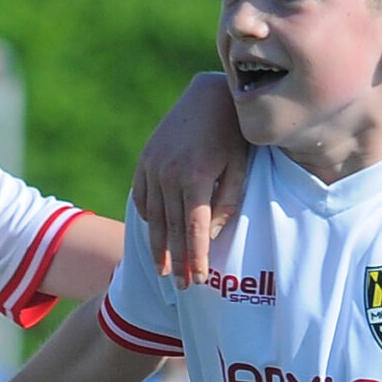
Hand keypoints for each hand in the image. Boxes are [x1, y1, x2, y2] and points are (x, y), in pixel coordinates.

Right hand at [133, 73, 248, 283]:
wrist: (208, 95)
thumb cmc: (233, 133)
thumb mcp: (239, 166)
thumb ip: (227, 202)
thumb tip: (211, 236)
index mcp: (196, 177)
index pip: (195, 229)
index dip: (196, 257)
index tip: (198, 279)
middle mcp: (169, 174)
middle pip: (172, 229)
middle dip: (177, 261)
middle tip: (181, 286)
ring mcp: (152, 166)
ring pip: (154, 217)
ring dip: (158, 246)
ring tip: (163, 270)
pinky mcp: (145, 160)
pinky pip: (142, 197)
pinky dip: (149, 218)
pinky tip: (156, 234)